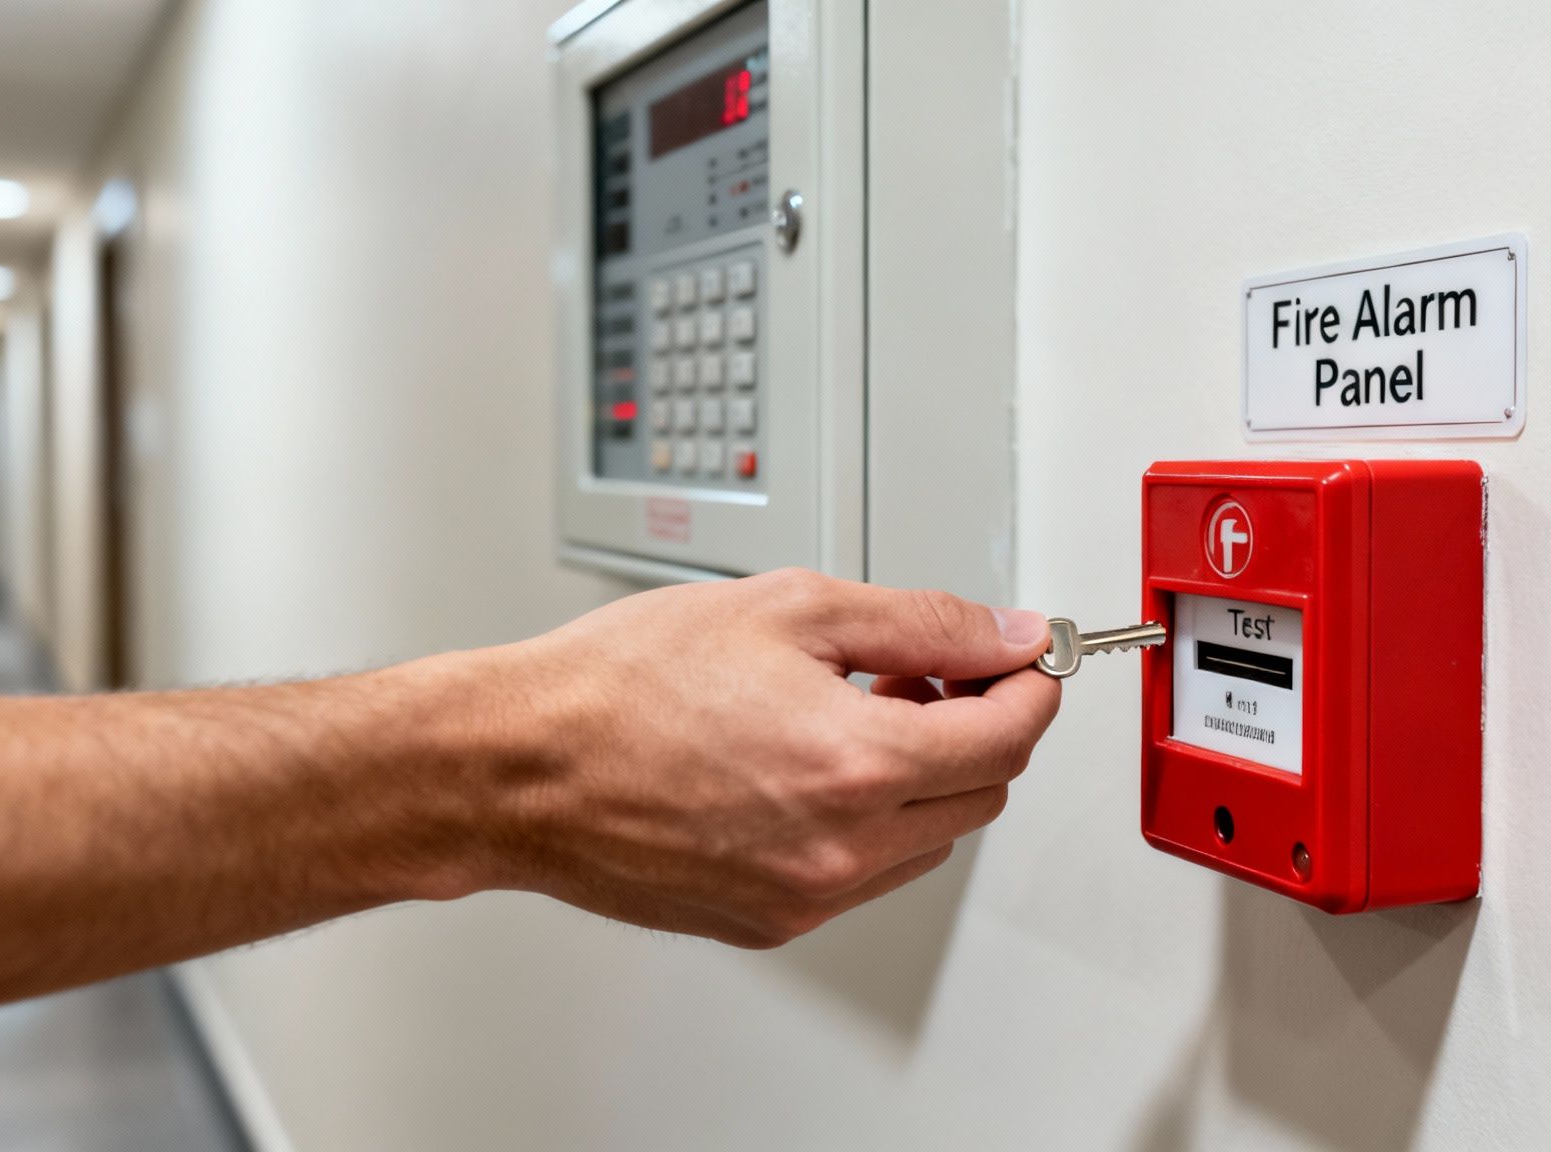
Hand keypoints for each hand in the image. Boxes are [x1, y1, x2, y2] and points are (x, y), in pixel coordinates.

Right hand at [478, 569, 1060, 947]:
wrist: (518, 766)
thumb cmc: (622, 683)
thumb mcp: (790, 607)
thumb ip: (921, 622)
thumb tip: (1006, 633)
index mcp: (855, 762)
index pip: (1008, 737)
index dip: (1032, 687)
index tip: (1027, 658)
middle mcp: (841, 845)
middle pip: (982, 794)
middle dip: (979, 726)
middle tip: (931, 672)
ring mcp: (806, 895)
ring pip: (929, 839)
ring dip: (926, 775)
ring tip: (858, 710)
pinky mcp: (771, 921)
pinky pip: (866, 872)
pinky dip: (871, 819)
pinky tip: (815, 762)